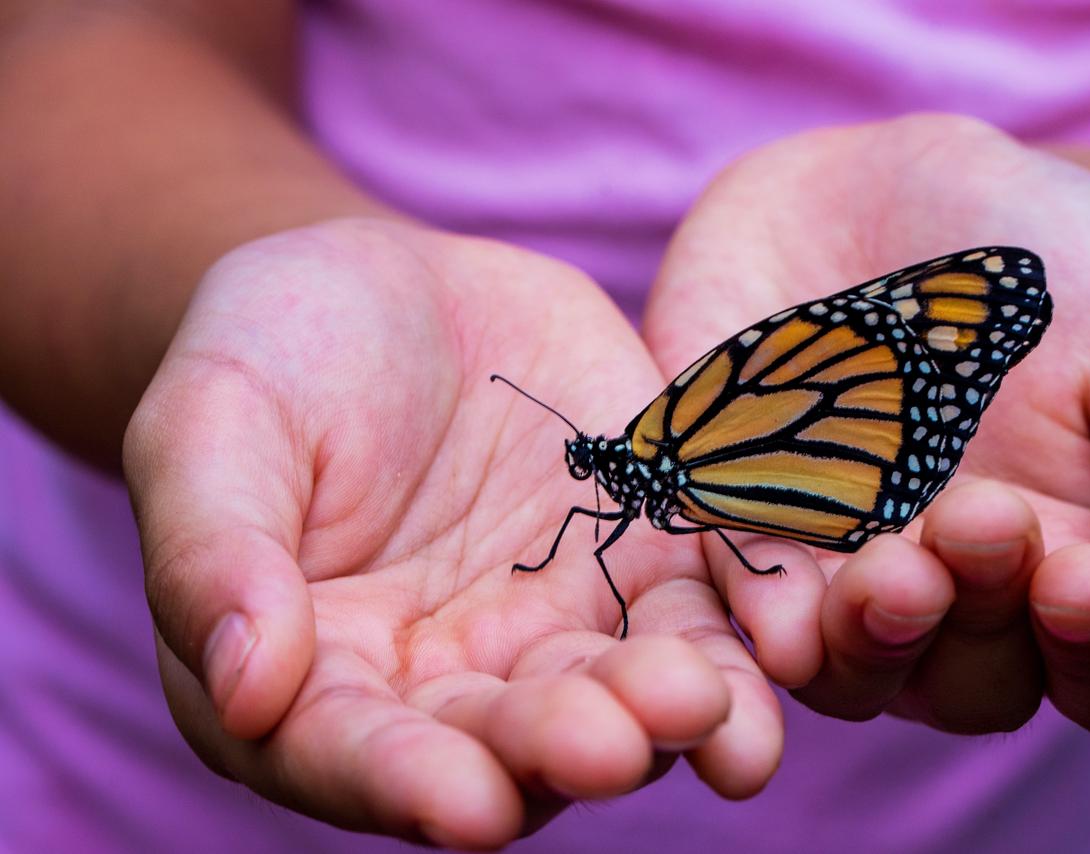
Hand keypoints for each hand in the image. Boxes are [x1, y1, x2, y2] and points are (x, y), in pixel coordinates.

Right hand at [124, 219, 780, 846]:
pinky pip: (702, 610)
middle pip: (508, 744)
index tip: (465, 805)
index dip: (405, 784)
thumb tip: (244, 688)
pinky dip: (744, 635)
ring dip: (670, 717)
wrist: (391, 289)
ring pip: (620, 695)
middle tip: (613, 744)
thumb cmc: (270, 355)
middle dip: (562, 749)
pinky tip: (787, 643)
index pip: (355, 755)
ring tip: (711, 709)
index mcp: (320, 678)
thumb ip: (216, 552)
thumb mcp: (211, 425)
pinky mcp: (646, 561)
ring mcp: (559, 626)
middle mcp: (449, 682)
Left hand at [644, 115, 1089, 734]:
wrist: (898, 188)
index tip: (1087, 581)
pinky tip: (776, 608)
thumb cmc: (1055, 275)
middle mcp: (952, 601)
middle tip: (978, 522)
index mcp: (1070, 574)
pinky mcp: (734, 523)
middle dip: (977, 625)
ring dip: (868, 642)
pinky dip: (756, 608)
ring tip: (888, 574)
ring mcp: (838, 572)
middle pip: (969, 686)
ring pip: (848, 669)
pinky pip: (736, 593)